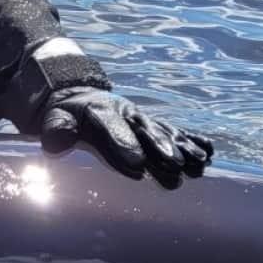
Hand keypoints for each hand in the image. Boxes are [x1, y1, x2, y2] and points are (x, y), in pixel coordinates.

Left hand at [39, 87, 213, 187]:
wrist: (79, 98)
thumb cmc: (66, 116)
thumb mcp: (53, 118)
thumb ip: (55, 129)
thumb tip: (57, 142)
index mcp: (98, 111)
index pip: (111, 126)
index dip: (124, 143)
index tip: (137, 163)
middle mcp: (125, 113)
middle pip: (144, 128)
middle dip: (160, 146)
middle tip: (176, 164)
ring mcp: (141, 118)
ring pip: (163, 130)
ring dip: (181, 145)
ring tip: (198, 161)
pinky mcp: (152, 125)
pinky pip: (174, 130)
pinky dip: (191, 139)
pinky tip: (208, 151)